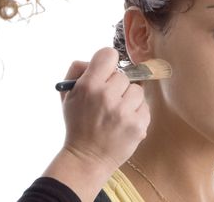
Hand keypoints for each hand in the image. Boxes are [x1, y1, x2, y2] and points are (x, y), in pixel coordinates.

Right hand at [42, 47, 149, 200]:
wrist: (86, 158)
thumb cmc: (78, 124)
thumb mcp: (68, 95)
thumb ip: (78, 71)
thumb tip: (94, 60)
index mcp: (88, 85)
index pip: (108, 54)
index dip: (108, 62)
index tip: (106, 72)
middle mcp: (106, 95)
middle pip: (123, 75)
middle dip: (116, 87)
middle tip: (108, 101)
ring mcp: (123, 111)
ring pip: (136, 90)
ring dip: (128, 99)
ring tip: (117, 113)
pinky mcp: (138, 125)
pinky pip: (145, 106)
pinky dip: (136, 113)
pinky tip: (124, 123)